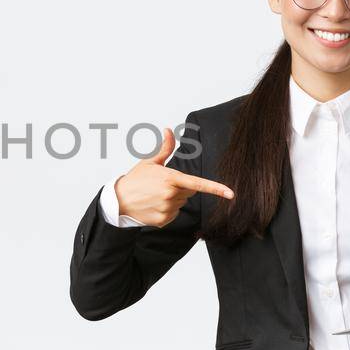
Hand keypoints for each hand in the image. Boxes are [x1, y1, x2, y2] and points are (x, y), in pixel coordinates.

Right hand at [114, 127, 233, 227]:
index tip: (230, 194)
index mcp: (170, 178)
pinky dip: (167, 210)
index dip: (216, 189)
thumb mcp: (150, 162)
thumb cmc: (135, 179)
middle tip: (162, 185)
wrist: (118, 201)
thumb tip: (168, 130)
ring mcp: (167, 209)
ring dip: (173, 199)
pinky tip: (153, 205)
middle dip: (181, 187)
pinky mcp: (163, 220)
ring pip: (181, 203)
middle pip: (189, 191)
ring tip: (155, 196)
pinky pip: (174, 214)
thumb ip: (165, 148)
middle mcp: (171, 194)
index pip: (198, 183)